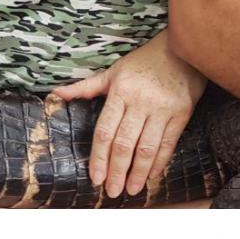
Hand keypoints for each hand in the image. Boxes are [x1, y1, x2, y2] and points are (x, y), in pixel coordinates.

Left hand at [52, 35, 206, 197]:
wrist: (183, 48)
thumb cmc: (145, 61)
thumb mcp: (114, 70)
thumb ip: (86, 87)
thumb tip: (56, 93)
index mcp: (121, 91)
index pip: (105, 131)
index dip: (99, 158)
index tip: (95, 178)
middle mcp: (140, 101)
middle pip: (124, 143)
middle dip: (116, 171)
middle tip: (112, 191)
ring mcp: (162, 108)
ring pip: (146, 148)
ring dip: (138, 173)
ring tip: (132, 189)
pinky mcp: (182, 112)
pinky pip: (168, 142)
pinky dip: (160, 161)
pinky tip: (152, 174)